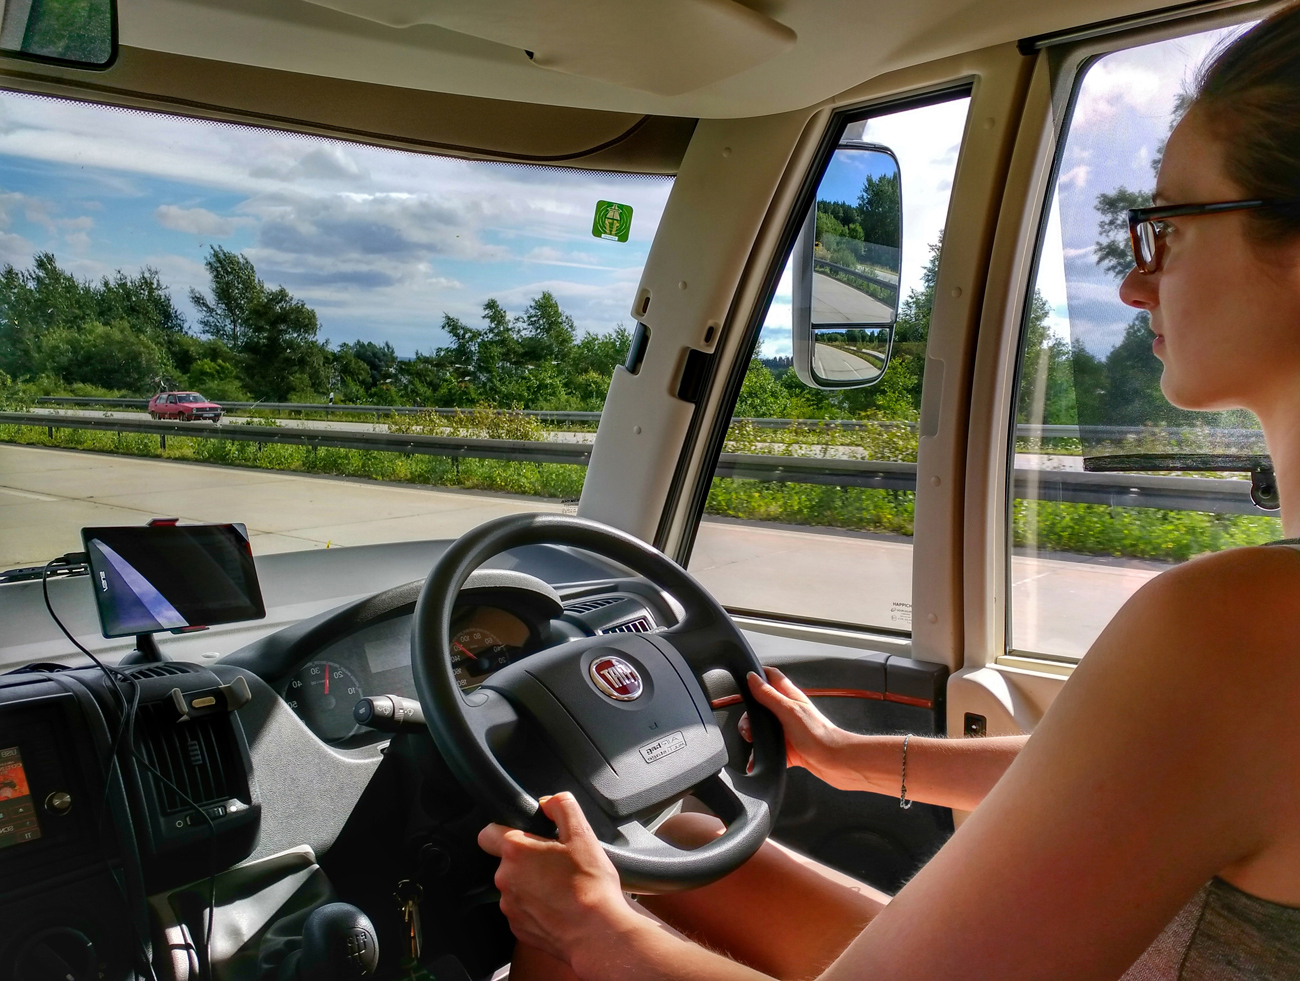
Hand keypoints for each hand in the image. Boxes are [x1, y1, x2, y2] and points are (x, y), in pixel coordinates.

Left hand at [477, 792, 642, 968]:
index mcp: (517, 851)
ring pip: (515, 886)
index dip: (504, 830)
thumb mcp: (583, 834)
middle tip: (556, 863)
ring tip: (561, 887)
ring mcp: (509, 906)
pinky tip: (558, 906)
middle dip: (527, 859)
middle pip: (507, 861)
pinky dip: (536, 907)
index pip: (488, 833)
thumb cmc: (590, 887)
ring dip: (531, 884)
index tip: (523, 836)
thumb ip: (562, 806)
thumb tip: (548, 802)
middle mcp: (505, 878)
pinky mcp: (517, 927)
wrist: (597, 932)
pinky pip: (522, 909)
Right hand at [741, 667, 858, 785]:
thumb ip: (769, 695)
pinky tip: (756, 762)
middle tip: (749, 725)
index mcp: (790, 696)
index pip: (771, 676)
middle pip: (761, 706)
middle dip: (750, 715)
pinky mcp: (789, 748)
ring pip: (763, 729)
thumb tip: (752, 678)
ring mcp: (788, 730)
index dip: (757, 675)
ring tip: (752, 742)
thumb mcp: (789, 711)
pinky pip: (769, 750)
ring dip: (754, 736)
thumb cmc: (819, 735)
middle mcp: (788, 711)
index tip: (743, 681)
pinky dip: (761, 756)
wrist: (835, 762)